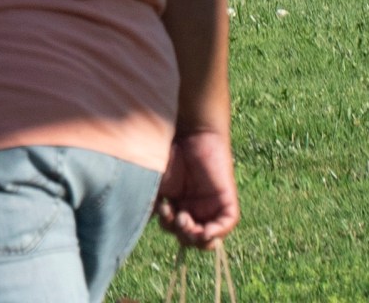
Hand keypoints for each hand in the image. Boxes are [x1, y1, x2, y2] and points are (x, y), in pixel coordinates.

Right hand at [154, 129, 238, 247]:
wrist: (188, 131)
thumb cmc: (166, 151)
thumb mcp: (154, 181)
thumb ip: (150, 202)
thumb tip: (141, 221)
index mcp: (176, 203)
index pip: (176, 229)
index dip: (171, 230)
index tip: (162, 217)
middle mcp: (194, 207)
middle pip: (190, 236)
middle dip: (182, 234)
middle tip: (175, 217)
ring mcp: (211, 205)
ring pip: (208, 235)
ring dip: (196, 237)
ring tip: (185, 221)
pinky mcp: (226, 200)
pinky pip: (226, 224)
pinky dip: (217, 232)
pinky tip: (205, 232)